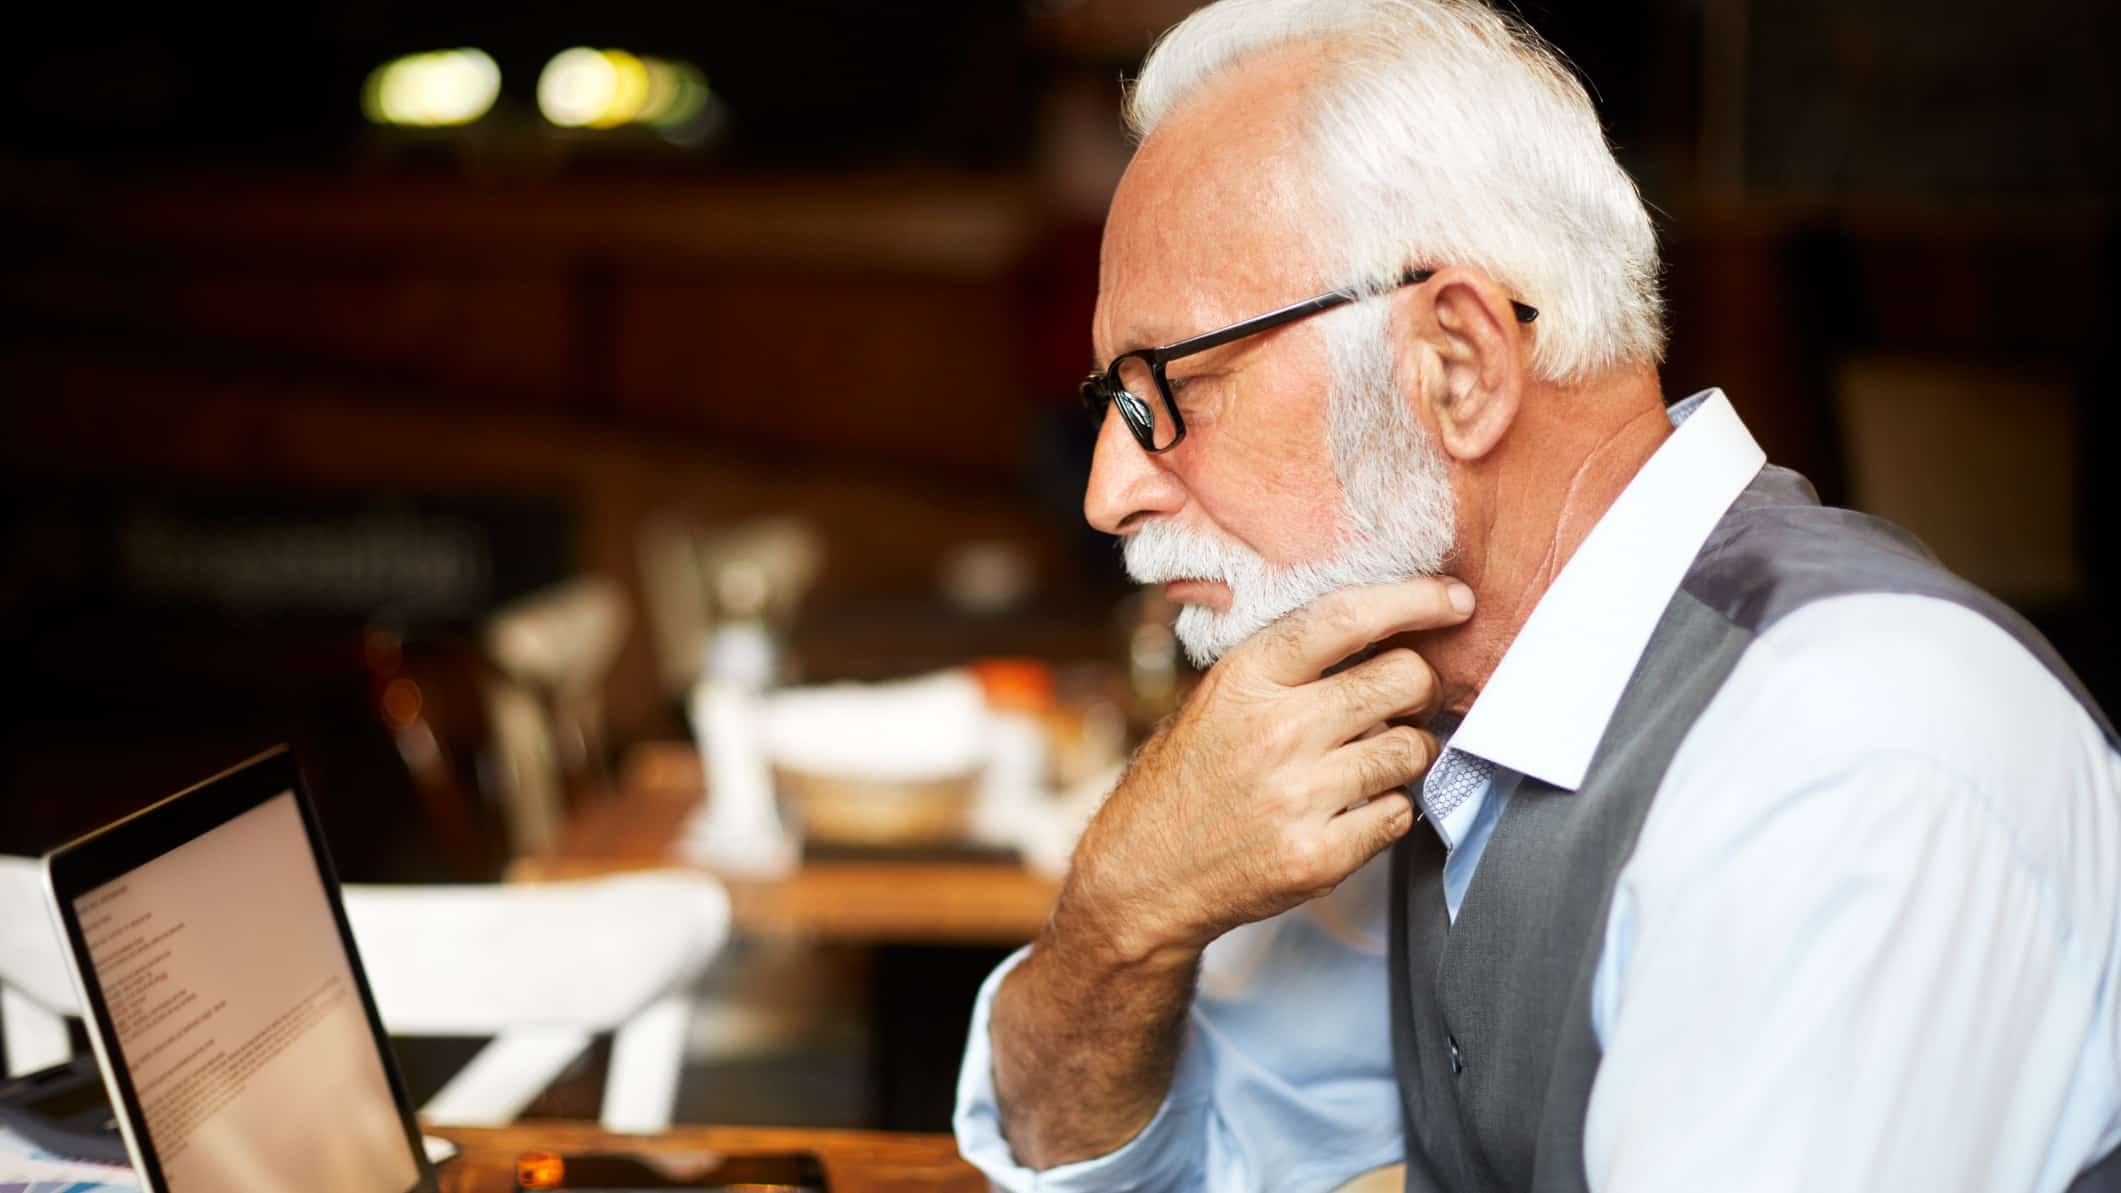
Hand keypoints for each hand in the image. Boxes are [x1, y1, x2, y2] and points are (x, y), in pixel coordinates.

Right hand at [1062, 578, 1471, 966]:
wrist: (1143, 875)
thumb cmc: (1186, 778)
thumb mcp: (1216, 699)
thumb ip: (1288, 666)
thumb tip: (1383, 631)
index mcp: (1247, 677)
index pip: (1349, 616)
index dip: (1415, 599)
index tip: (1452, 600)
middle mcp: (1276, 731)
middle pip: (1404, 679)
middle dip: (1420, 684)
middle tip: (1404, 698)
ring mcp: (1299, 796)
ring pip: (1412, 749)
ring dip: (1405, 751)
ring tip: (1367, 760)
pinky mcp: (1319, 856)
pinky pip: (1399, 814)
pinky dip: (1387, 809)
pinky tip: (1349, 809)